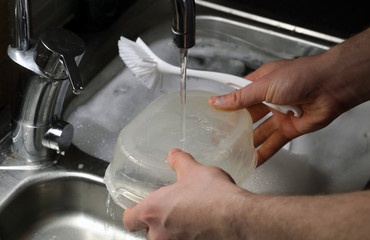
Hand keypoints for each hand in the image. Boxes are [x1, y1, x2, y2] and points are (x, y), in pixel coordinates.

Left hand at [123, 148, 250, 239]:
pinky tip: (201, 228)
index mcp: (152, 211)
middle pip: (148, 232)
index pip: (129, 220)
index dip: (133, 214)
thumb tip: (174, 155)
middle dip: (158, 223)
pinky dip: (188, 237)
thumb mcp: (194, 171)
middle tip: (172, 211)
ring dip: (173, 232)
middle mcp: (159, 234)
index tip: (139, 210)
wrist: (237, 218)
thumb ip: (180, 162)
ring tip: (190, 219)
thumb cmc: (213, 196)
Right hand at [209, 28, 369, 164]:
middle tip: (220, 138)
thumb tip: (217, 101)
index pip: (238, 96)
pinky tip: (254, 160)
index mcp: (260, 84)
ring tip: (234, 152)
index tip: (213, 116)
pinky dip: (264, 152)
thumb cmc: (301, 76)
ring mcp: (279, 114)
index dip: (226, 106)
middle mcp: (269, 99)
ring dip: (248, 142)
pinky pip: (274, 142)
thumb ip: (240, 97)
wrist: (331, 86)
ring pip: (260, 132)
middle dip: (235, 128)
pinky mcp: (290, 128)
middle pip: (248, 117)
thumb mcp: (264, 85)